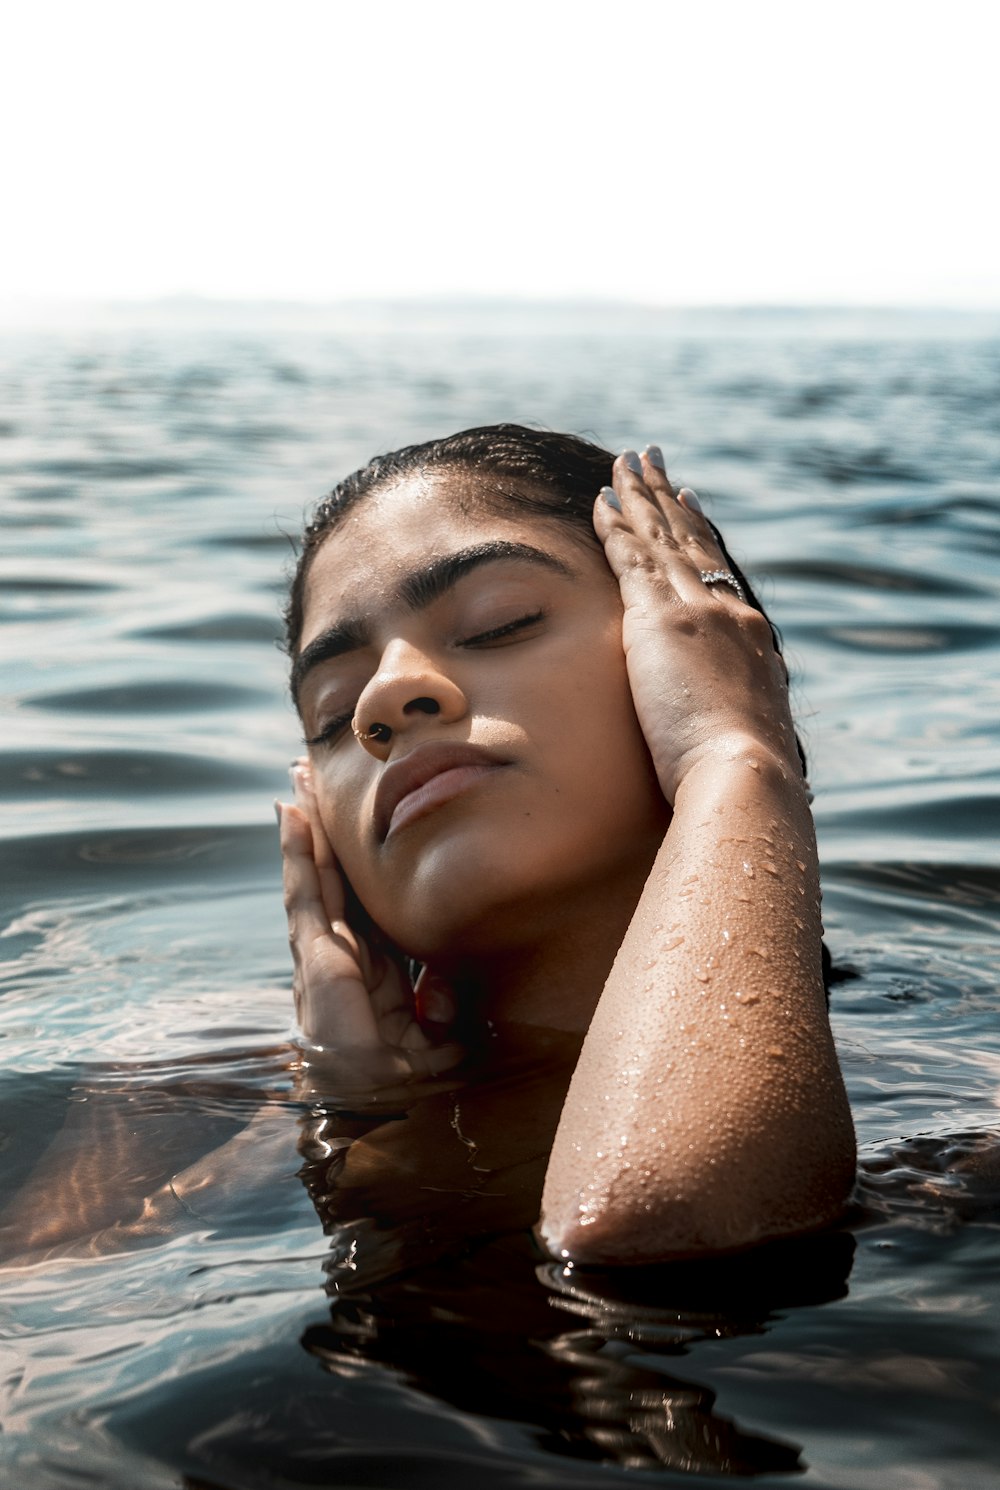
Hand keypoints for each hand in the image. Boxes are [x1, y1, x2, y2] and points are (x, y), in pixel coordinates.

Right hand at [278, 762, 463, 1094]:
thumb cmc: (410, 1087)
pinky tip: (291, 814)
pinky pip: (305, 893)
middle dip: (325, 833)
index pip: (368, 902)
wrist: (375, 1116)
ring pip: (315, 877)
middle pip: (336, 879)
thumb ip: (439, 1004)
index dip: (360, 863)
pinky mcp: (314, 957)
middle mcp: (344, 956)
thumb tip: (439, 987)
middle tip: (313, 781)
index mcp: (375, 970)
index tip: (358, 824)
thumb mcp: (437, 1036)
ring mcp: (323, 954)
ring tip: (298, 782)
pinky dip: (297, 852)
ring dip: (307, 828)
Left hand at [594, 448, 801, 803]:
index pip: (719, 572)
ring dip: (640, 496)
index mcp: (751, 638)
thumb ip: (737, 721)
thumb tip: (742, 740)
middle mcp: (728, 611)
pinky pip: (632, 556)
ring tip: (624, 461)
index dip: (700, 533)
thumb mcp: (748, 738)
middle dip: (668, 498)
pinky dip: (617, 525)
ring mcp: (696, 610)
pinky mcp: (660, 619)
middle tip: (652, 459)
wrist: (745, 772)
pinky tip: (601, 499)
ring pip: (661, 538)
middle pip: (691, 540)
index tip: (687, 501)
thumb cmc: (746, 777)